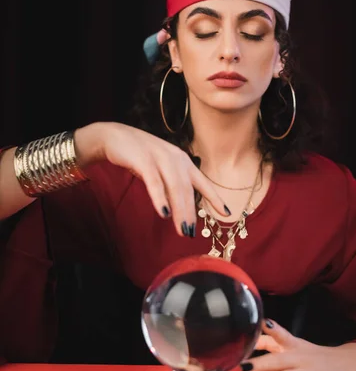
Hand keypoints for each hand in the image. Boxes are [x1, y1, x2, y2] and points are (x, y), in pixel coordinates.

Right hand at [75, 122, 229, 236]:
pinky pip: (154, 182)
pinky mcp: (143, 159)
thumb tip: (181, 208)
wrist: (113, 136)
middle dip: (190, 212)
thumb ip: (171, 184)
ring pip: (174, 187)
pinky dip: (160, 198)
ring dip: (180, 210)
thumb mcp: (160, 169)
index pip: (202, 182)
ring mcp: (160, 157)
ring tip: (182, 229)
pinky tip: (164, 213)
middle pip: (187, 190)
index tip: (226, 213)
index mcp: (182, 161)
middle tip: (190, 233)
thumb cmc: (138, 156)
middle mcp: (175, 158)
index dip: (214, 198)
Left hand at [240, 319, 355, 370]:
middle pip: (279, 360)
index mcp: (295, 346)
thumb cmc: (315, 355)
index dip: (271, 330)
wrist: (350, 364)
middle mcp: (301, 359)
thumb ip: (273, 342)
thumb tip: (250, 339)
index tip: (260, 324)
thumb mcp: (296, 345)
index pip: (282, 335)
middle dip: (261, 363)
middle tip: (243, 366)